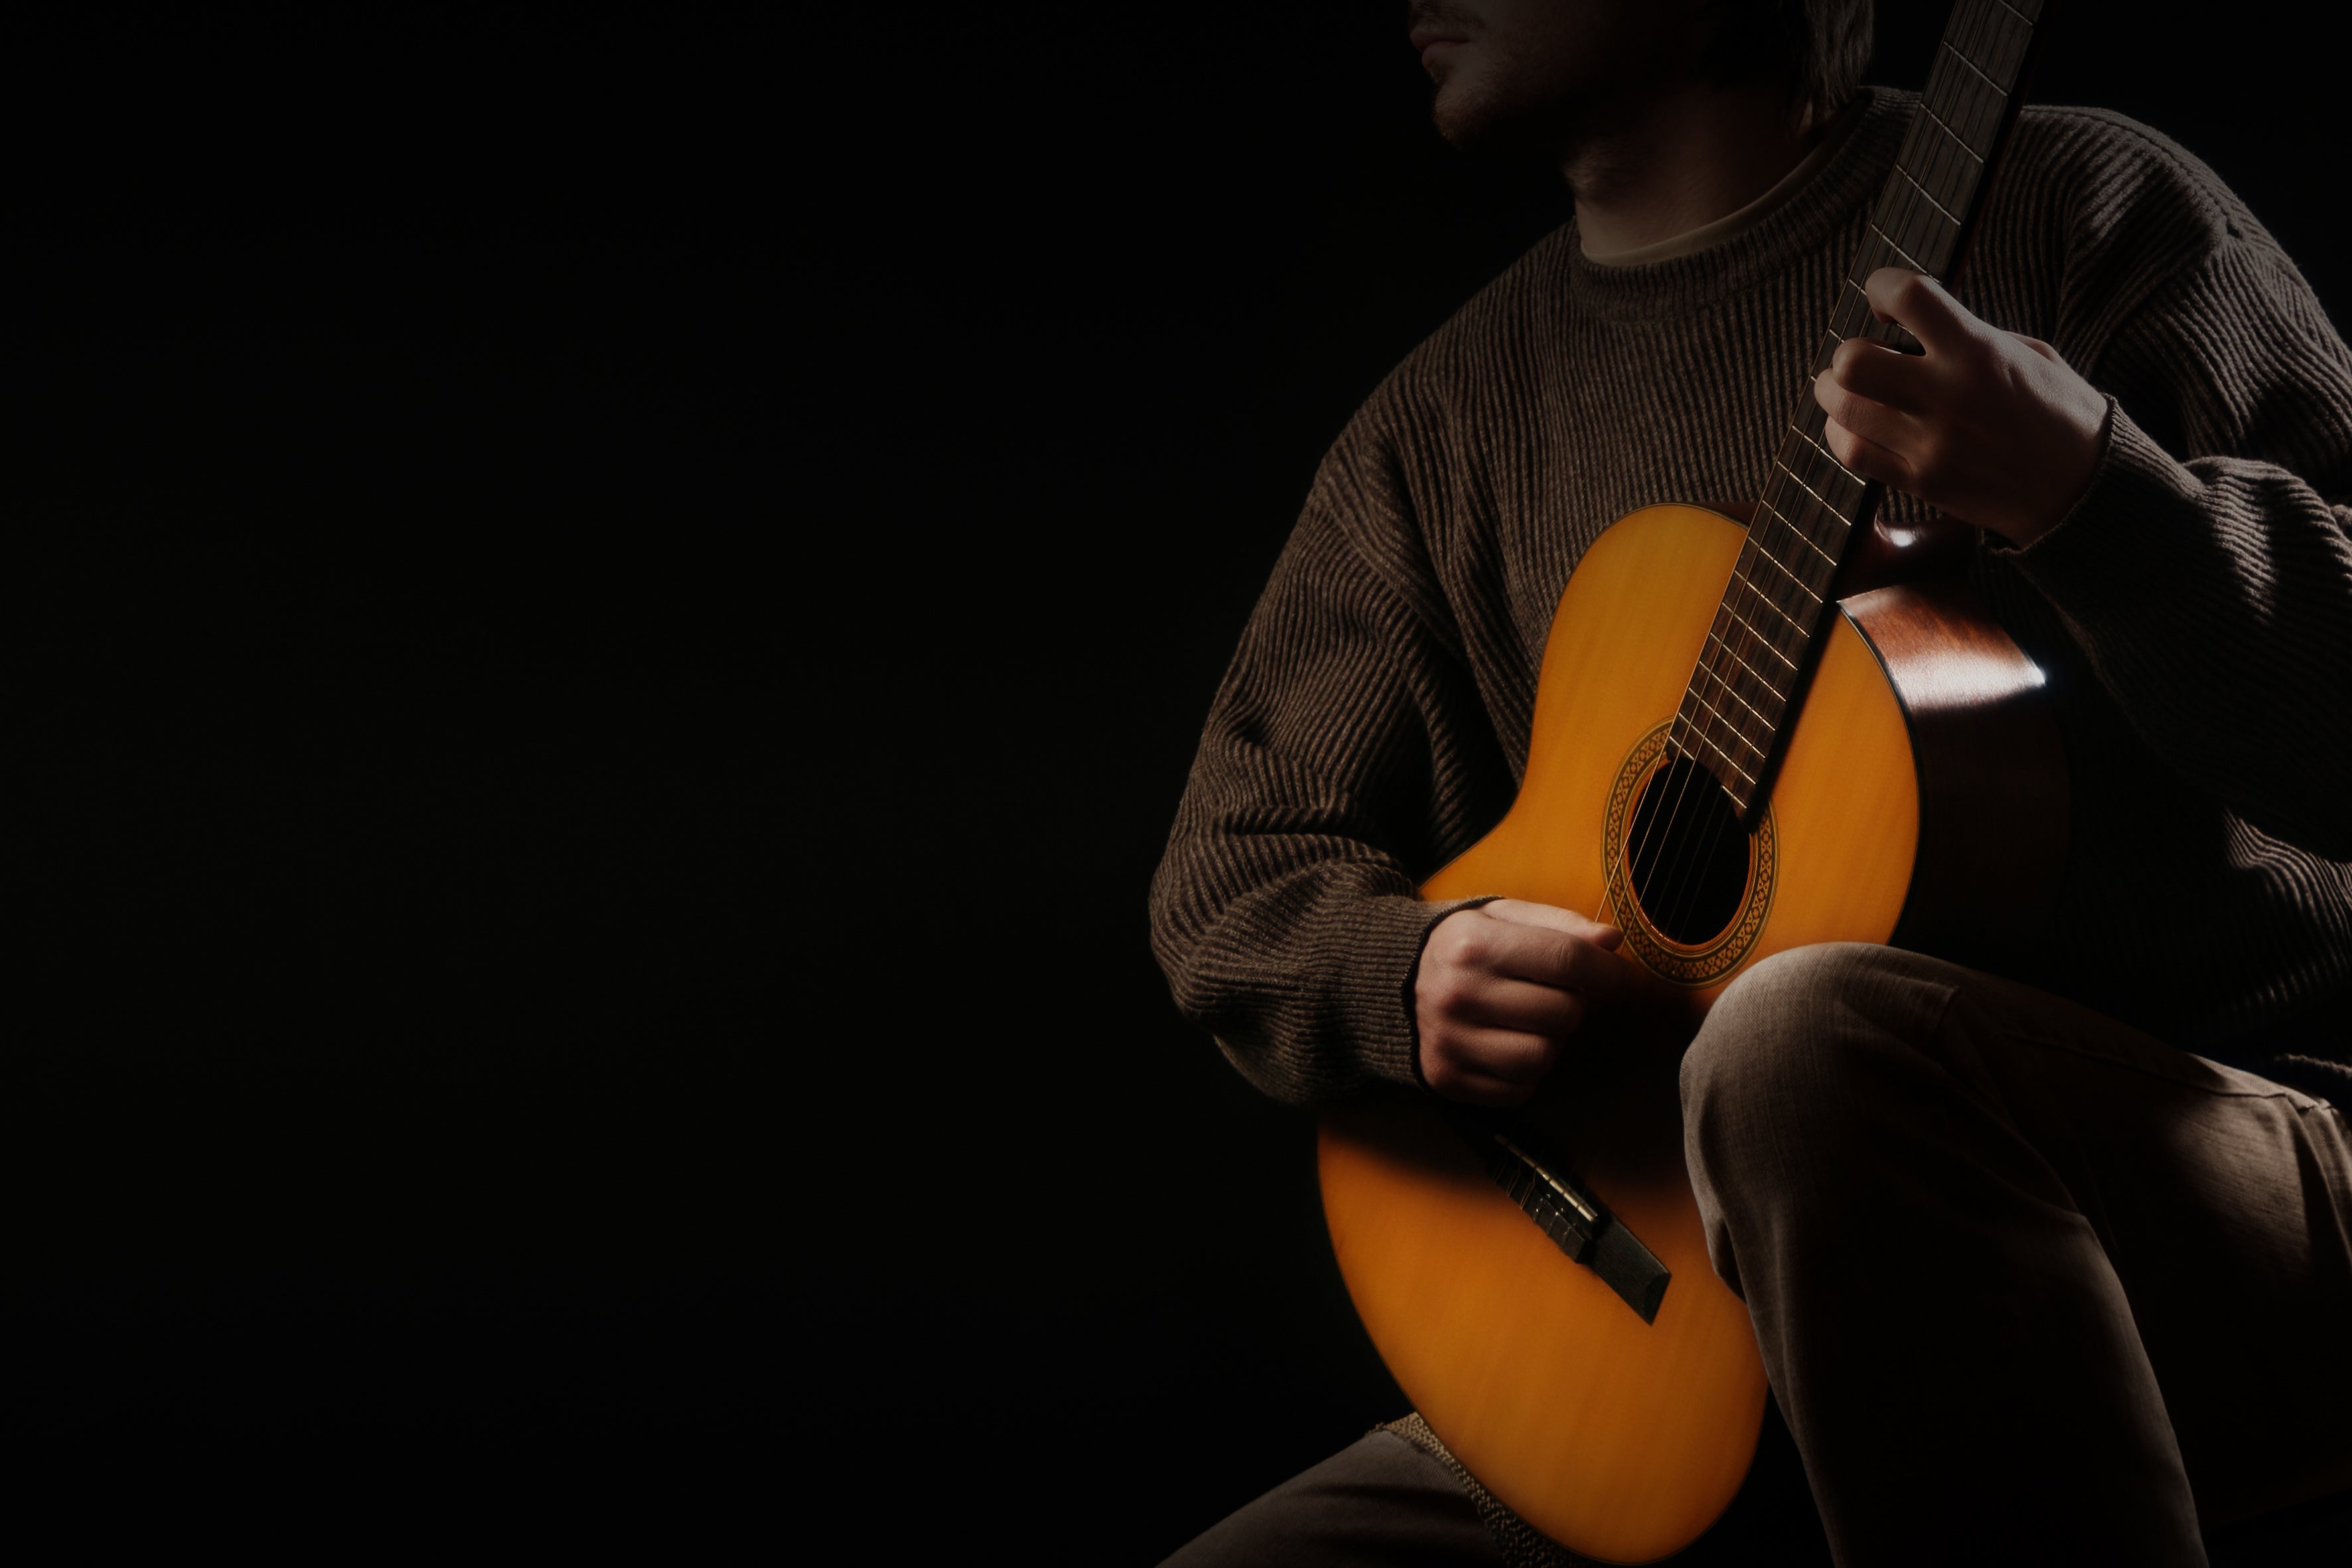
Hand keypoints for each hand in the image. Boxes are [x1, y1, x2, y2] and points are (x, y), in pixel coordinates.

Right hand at [1415, 899, 1625, 1105]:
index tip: (1619, 976)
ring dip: (1551, 1040)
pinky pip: (1519, 1088)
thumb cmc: (1463, 946)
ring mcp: (1450, 1041)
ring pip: (1544, 1056)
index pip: (1567, 960)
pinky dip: (1525, 1071)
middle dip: (1572, 1003)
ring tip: (1530, 1021)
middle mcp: (1458, 994)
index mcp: (1474, 945)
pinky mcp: (1448, 1078)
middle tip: (1553, 993)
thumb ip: (1559, 924)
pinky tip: (1506, 1043)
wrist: (1388, 982)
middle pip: (1564, 1013)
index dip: (1608, 971)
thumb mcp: (1503, 917)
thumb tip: (1610, 941)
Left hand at [1813, 268, 2110, 548]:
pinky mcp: (1921, 480)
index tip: (1883, 298)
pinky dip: (1841, 434)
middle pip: (1853, 362)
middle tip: (1860, 357)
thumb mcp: (2029, 354)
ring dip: (1835, 394)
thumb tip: (1915, 323)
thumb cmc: (2060, 413)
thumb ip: (1970, 334)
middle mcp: (1948, 395)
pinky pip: (1853, 454)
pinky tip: (1853, 426)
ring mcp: (1930, 443)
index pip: (1910, 296)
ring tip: (1847, 390)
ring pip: (1844, 409)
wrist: (2083, 489)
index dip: (1882, 285)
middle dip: (1846, 353)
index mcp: (1980, 352)